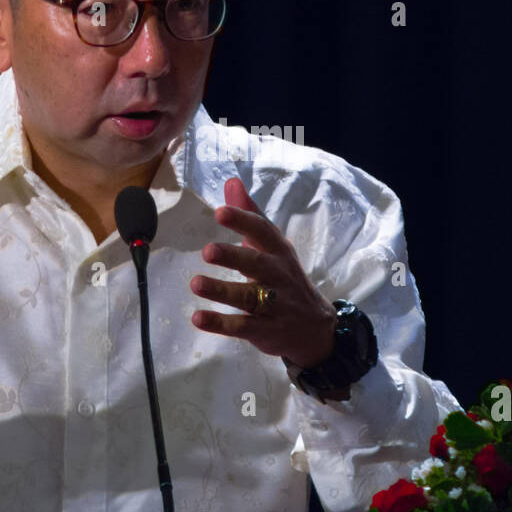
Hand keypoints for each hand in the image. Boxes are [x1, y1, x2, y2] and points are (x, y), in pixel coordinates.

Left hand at [189, 177, 337, 369]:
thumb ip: (250, 215)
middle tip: (208, 251)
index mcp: (278, 251)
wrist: (315, 328)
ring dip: (221, 291)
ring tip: (195, 283)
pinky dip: (220, 324)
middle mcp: (278, 275)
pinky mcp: (265, 330)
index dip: (243, 221)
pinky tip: (197, 318)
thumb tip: (231, 181)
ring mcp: (273, 305)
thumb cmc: (285, 278)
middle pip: (256, 264)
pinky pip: (242, 327)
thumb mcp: (273, 246)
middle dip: (233, 257)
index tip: (220, 212)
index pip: (263, 232)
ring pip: (247, 297)